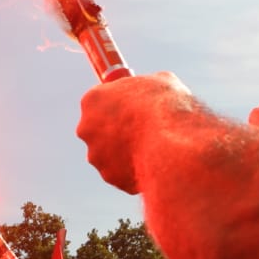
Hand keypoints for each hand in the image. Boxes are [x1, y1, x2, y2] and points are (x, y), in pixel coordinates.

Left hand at [76, 72, 194, 193]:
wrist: (172, 146)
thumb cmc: (166, 108)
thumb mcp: (160, 82)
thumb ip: (146, 86)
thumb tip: (153, 89)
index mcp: (93, 100)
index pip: (100, 99)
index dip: (118, 102)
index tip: (130, 104)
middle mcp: (87, 128)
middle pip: (100, 128)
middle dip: (118, 128)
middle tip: (141, 126)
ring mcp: (96, 155)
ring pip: (111, 152)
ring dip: (127, 150)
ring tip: (154, 144)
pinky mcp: (110, 177)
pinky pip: (123, 172)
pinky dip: (137, 168)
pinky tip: (155, 161)